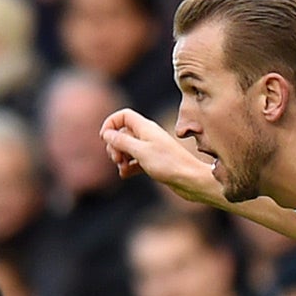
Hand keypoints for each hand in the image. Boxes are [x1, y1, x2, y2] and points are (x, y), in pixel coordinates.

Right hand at [99, 107, 223, 206]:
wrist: (190, 180)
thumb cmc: (168, 164)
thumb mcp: (140, 151)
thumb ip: (121, 141)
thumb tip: (107, 134)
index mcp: (145, 128)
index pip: (124, 116)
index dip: (111, 123)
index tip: (104, 138)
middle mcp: (148, 136)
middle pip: (123, 133)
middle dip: (114, 145)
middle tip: (116, 158)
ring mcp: (151, 149)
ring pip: (128, 148)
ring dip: (120, 157)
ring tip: (121, 167)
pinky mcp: (154, 163)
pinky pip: (135, 161)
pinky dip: (128, 166)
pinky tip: (125, 174)